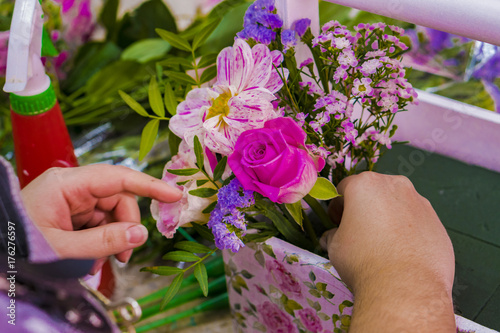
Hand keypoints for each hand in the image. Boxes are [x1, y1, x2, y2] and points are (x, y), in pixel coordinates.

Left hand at [21, 165, 181, 272]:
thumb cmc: (18, 248)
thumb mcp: (63, 250)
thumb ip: (105, 241)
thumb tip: (142, 234)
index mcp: (66, 184)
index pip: (118, 178)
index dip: (150, 185)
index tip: (176, 195)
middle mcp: (71, 187)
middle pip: (117, 198)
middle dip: (125, 226)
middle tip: (124, 256)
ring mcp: (70, 200)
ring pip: (111, 212)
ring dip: (113, 237)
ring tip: (101, 262)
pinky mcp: (70, 212)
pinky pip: (99, 222)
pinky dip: (102, 240)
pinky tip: (91, 258)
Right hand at [321, 172, 455, 331]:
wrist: (405, 288)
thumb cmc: (363, 261)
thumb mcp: (334, 246)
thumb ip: (332, 235)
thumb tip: (331, 237)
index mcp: (366, 184)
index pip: (344, 187)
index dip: (337, 206)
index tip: (337, 223)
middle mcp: (396, 185)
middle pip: (374, 191)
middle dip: (365, 208)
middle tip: (359, 233)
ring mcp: (421, 203)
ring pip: (398, 205)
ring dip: (388, 218)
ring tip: (383, 247)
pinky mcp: (438, 223)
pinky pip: (417, 222)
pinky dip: (408, 232)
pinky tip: (402, 255)